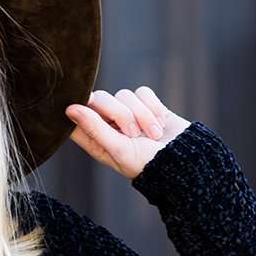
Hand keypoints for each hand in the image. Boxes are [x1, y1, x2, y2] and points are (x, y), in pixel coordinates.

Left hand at [65, 87, 191, 180]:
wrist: (185, 162)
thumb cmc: (147, 164)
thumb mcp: (118, 150)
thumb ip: (94, 128)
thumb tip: (69, 108)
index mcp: (96, 139)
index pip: (76, 114)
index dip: (79, 107)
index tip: (82, 106)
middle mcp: (109, 124)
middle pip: (101, 98)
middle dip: (120, 113)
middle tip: (134, 134)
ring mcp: (129, 113)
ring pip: (124, 94)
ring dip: (142, 115)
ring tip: (153, 135)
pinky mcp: (147, 105)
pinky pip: (143, 92)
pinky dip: (153, 108)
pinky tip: (160, 124)